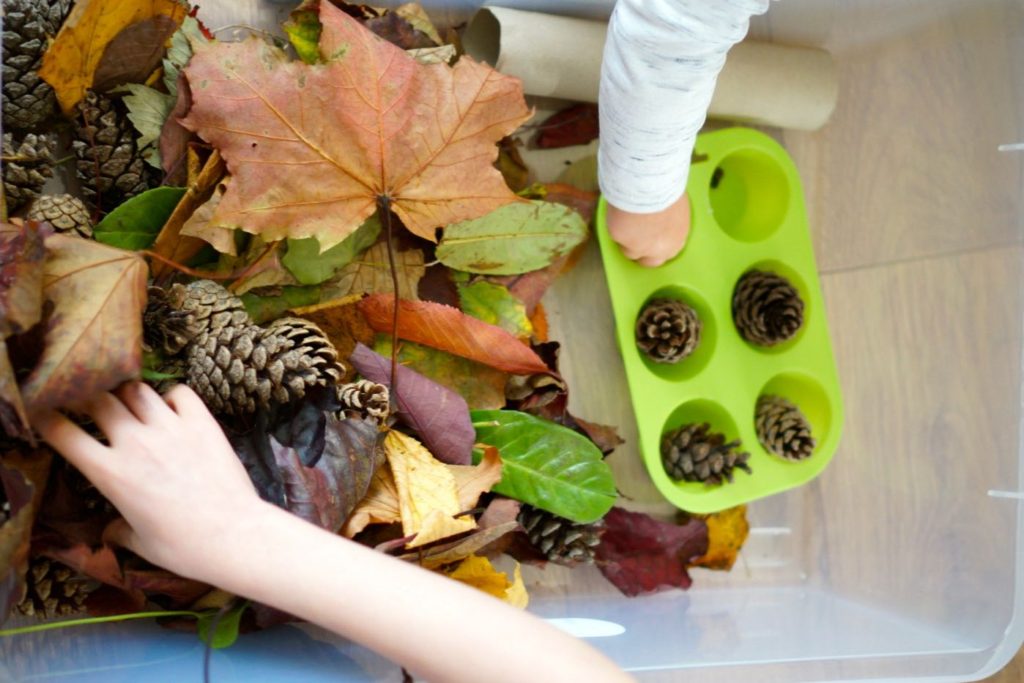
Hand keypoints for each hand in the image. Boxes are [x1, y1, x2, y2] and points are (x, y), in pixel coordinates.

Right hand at [32, 382, 267, 582]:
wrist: (233, 535)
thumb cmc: (182, 547)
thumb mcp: (140, 542)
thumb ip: (119, 529)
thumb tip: (111, 531)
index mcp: (110, 472)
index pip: (63, 433)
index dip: (49, 420)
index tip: (47, 416)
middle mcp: (135, 442)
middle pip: (98, 399)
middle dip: (88, 398)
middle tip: (89, 402)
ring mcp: (171, 428)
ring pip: (137, 390)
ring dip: (128, 394)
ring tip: (131, 404)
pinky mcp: (203, 423)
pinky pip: (180, 392)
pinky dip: (172, 395)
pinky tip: (173, 408)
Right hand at [606, 192, 690, 266]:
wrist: (649, 184)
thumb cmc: (667, 188)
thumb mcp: (677, 207)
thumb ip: (670, 220)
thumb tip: (663, 218)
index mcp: (676, 241)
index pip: (667, 253)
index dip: (658, 246)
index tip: (652, 239)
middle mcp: (658, 250)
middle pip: (648, 262)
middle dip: (643, 253)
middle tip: (636, 238)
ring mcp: (638, 247)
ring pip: (628, 252)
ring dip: (627, 239)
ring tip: (626, 220)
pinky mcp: (621, 239)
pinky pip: (616, 236)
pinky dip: (617, 225)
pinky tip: (621, 212)